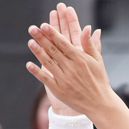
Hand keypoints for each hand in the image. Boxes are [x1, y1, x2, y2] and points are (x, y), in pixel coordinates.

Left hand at [26, 4, 114, 120]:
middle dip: (42, 38)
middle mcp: (71, 68)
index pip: (63, 43)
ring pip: (48, 62)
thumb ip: (90, 44)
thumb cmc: (99, 80)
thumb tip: (87, 27)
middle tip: (32, 28)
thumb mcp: (97, 60)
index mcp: (80, 59)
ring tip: (30, 42)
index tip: (43, 25)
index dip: (52, 33)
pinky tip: (29, 64)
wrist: (99, 104)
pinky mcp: (59, 90)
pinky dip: (37, 72)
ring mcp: (64, 79)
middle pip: (53, 50)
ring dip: (38, 52)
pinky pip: (45, 79)